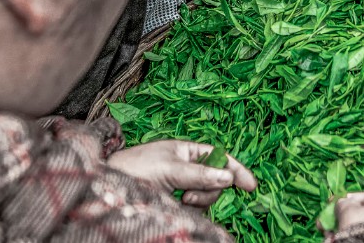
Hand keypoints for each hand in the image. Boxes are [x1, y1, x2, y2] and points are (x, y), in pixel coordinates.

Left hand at [107, 140, 256, 207]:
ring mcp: (183, 187)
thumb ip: (199, 174)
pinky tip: (178, 207)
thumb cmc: (137, 167)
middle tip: (190, 196)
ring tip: (180, 201)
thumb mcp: (171, 167)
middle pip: (217, 180)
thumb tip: (228, 176)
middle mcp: (188, 169)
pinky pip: (196, 210)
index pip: (219, 157)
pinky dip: (192, 211)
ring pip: (207, 197)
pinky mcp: (177, 203)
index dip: (236, 169)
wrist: (112, 186)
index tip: (251, 186)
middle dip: (210, 190)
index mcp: (188, 151)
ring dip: (200, 201)